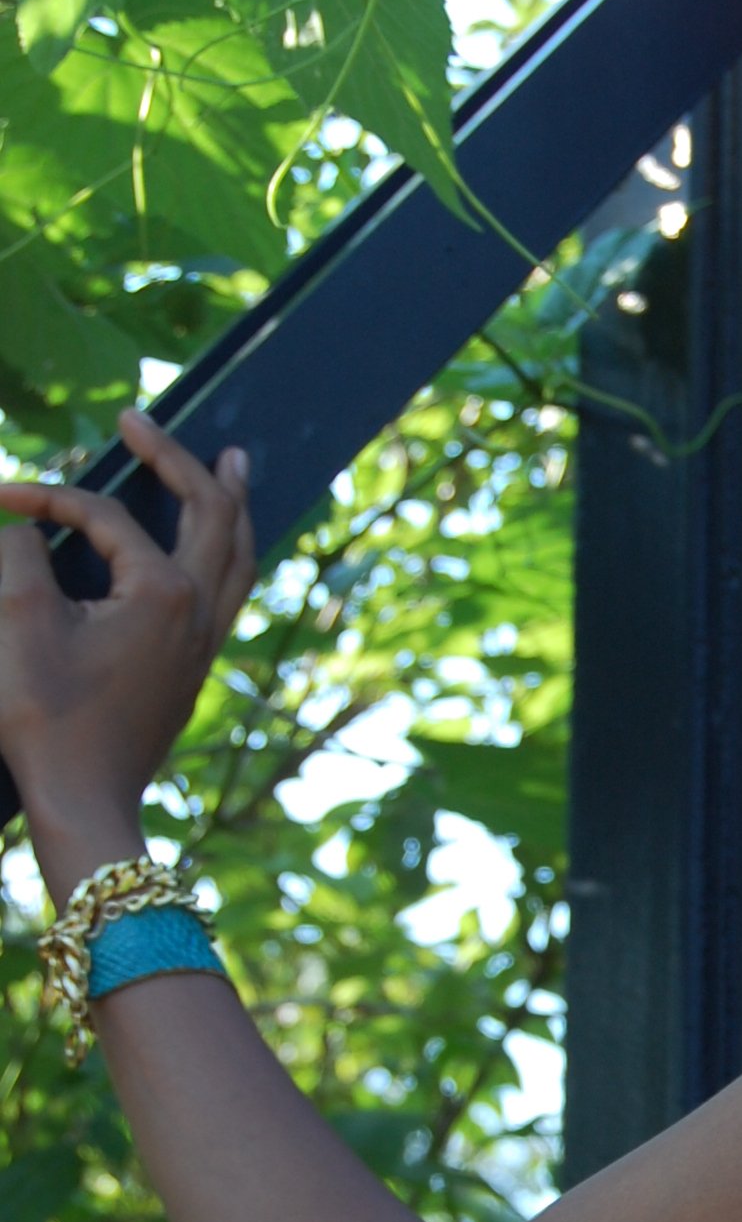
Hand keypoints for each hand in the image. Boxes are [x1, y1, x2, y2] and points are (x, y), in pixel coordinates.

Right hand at [0, 410, 255, 895]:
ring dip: (232, 503)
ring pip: (238, 554)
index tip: (1, 495)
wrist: (83, 801)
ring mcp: (206, 643)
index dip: (49, 498)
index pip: (107, 519)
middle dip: (178, 459)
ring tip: (233, 463)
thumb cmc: (46, 717)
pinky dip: (228, 552)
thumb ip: (20, 552)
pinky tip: (220, 545)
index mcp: (163, 593)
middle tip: (143, 420)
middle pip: (211, 513)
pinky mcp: (197, 670)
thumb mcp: (17, 621)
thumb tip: (25, 523)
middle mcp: (200, 611)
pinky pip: (229, 592)